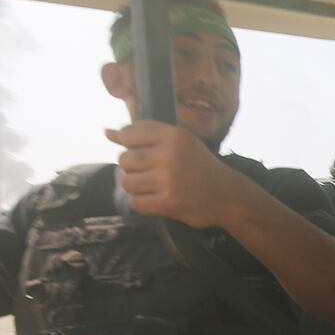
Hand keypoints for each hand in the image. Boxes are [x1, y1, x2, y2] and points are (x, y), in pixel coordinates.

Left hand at [106, 121, 241, 228]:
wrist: (228, 195)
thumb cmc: (199, 166)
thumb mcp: (178, 143)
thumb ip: (143, 135)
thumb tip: (106, 131)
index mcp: (174, 135)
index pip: (130, 133)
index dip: (128, 144)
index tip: (142, 152)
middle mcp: (170, 154)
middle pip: (125, 159)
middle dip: (132, 168)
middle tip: (149, 172)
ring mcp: (169, 179)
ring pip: (127, 182)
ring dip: (135, 186)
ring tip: (151, 186)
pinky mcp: (168, 202)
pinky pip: (136, 202)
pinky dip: (142, 203)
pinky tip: (156, 199)